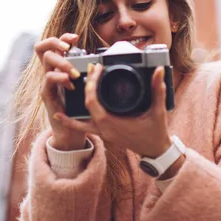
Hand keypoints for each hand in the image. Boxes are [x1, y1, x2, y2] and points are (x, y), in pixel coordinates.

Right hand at [34, 33, 87, 150]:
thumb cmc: (80, 107)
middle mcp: (51, 71)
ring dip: (62, 62)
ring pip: (46, 62)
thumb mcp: (86, 86)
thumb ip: (90, 73)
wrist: (72, 131)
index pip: (53, 44)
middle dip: (56, 43)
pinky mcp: (47, 95)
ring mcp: (47, 82)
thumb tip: (102, 61)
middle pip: (43, 47)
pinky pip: (48, 81)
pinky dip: (60, 79)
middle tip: (68, 48)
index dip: (62, 37)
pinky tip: (70, 84)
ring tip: (74, 72)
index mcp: (59, 66)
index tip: (75, 38)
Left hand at [53, 63, 171, 157]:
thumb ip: (158, 90)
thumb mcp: (158, 111)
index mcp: (112, 122)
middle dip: (87, 85)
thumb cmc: (157, 133)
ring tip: (65, 88)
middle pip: (86, 105)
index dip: (92, 83)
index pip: (93, 100)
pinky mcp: (105, 134)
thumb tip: (160, 70)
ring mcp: (103, 133)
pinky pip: (84, 128)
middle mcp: (103, 129)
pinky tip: (61, 116)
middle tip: (92, 69)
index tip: (98, 68)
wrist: (156, 153)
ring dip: (72, 106)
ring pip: (79, 120)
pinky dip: (71, 122)